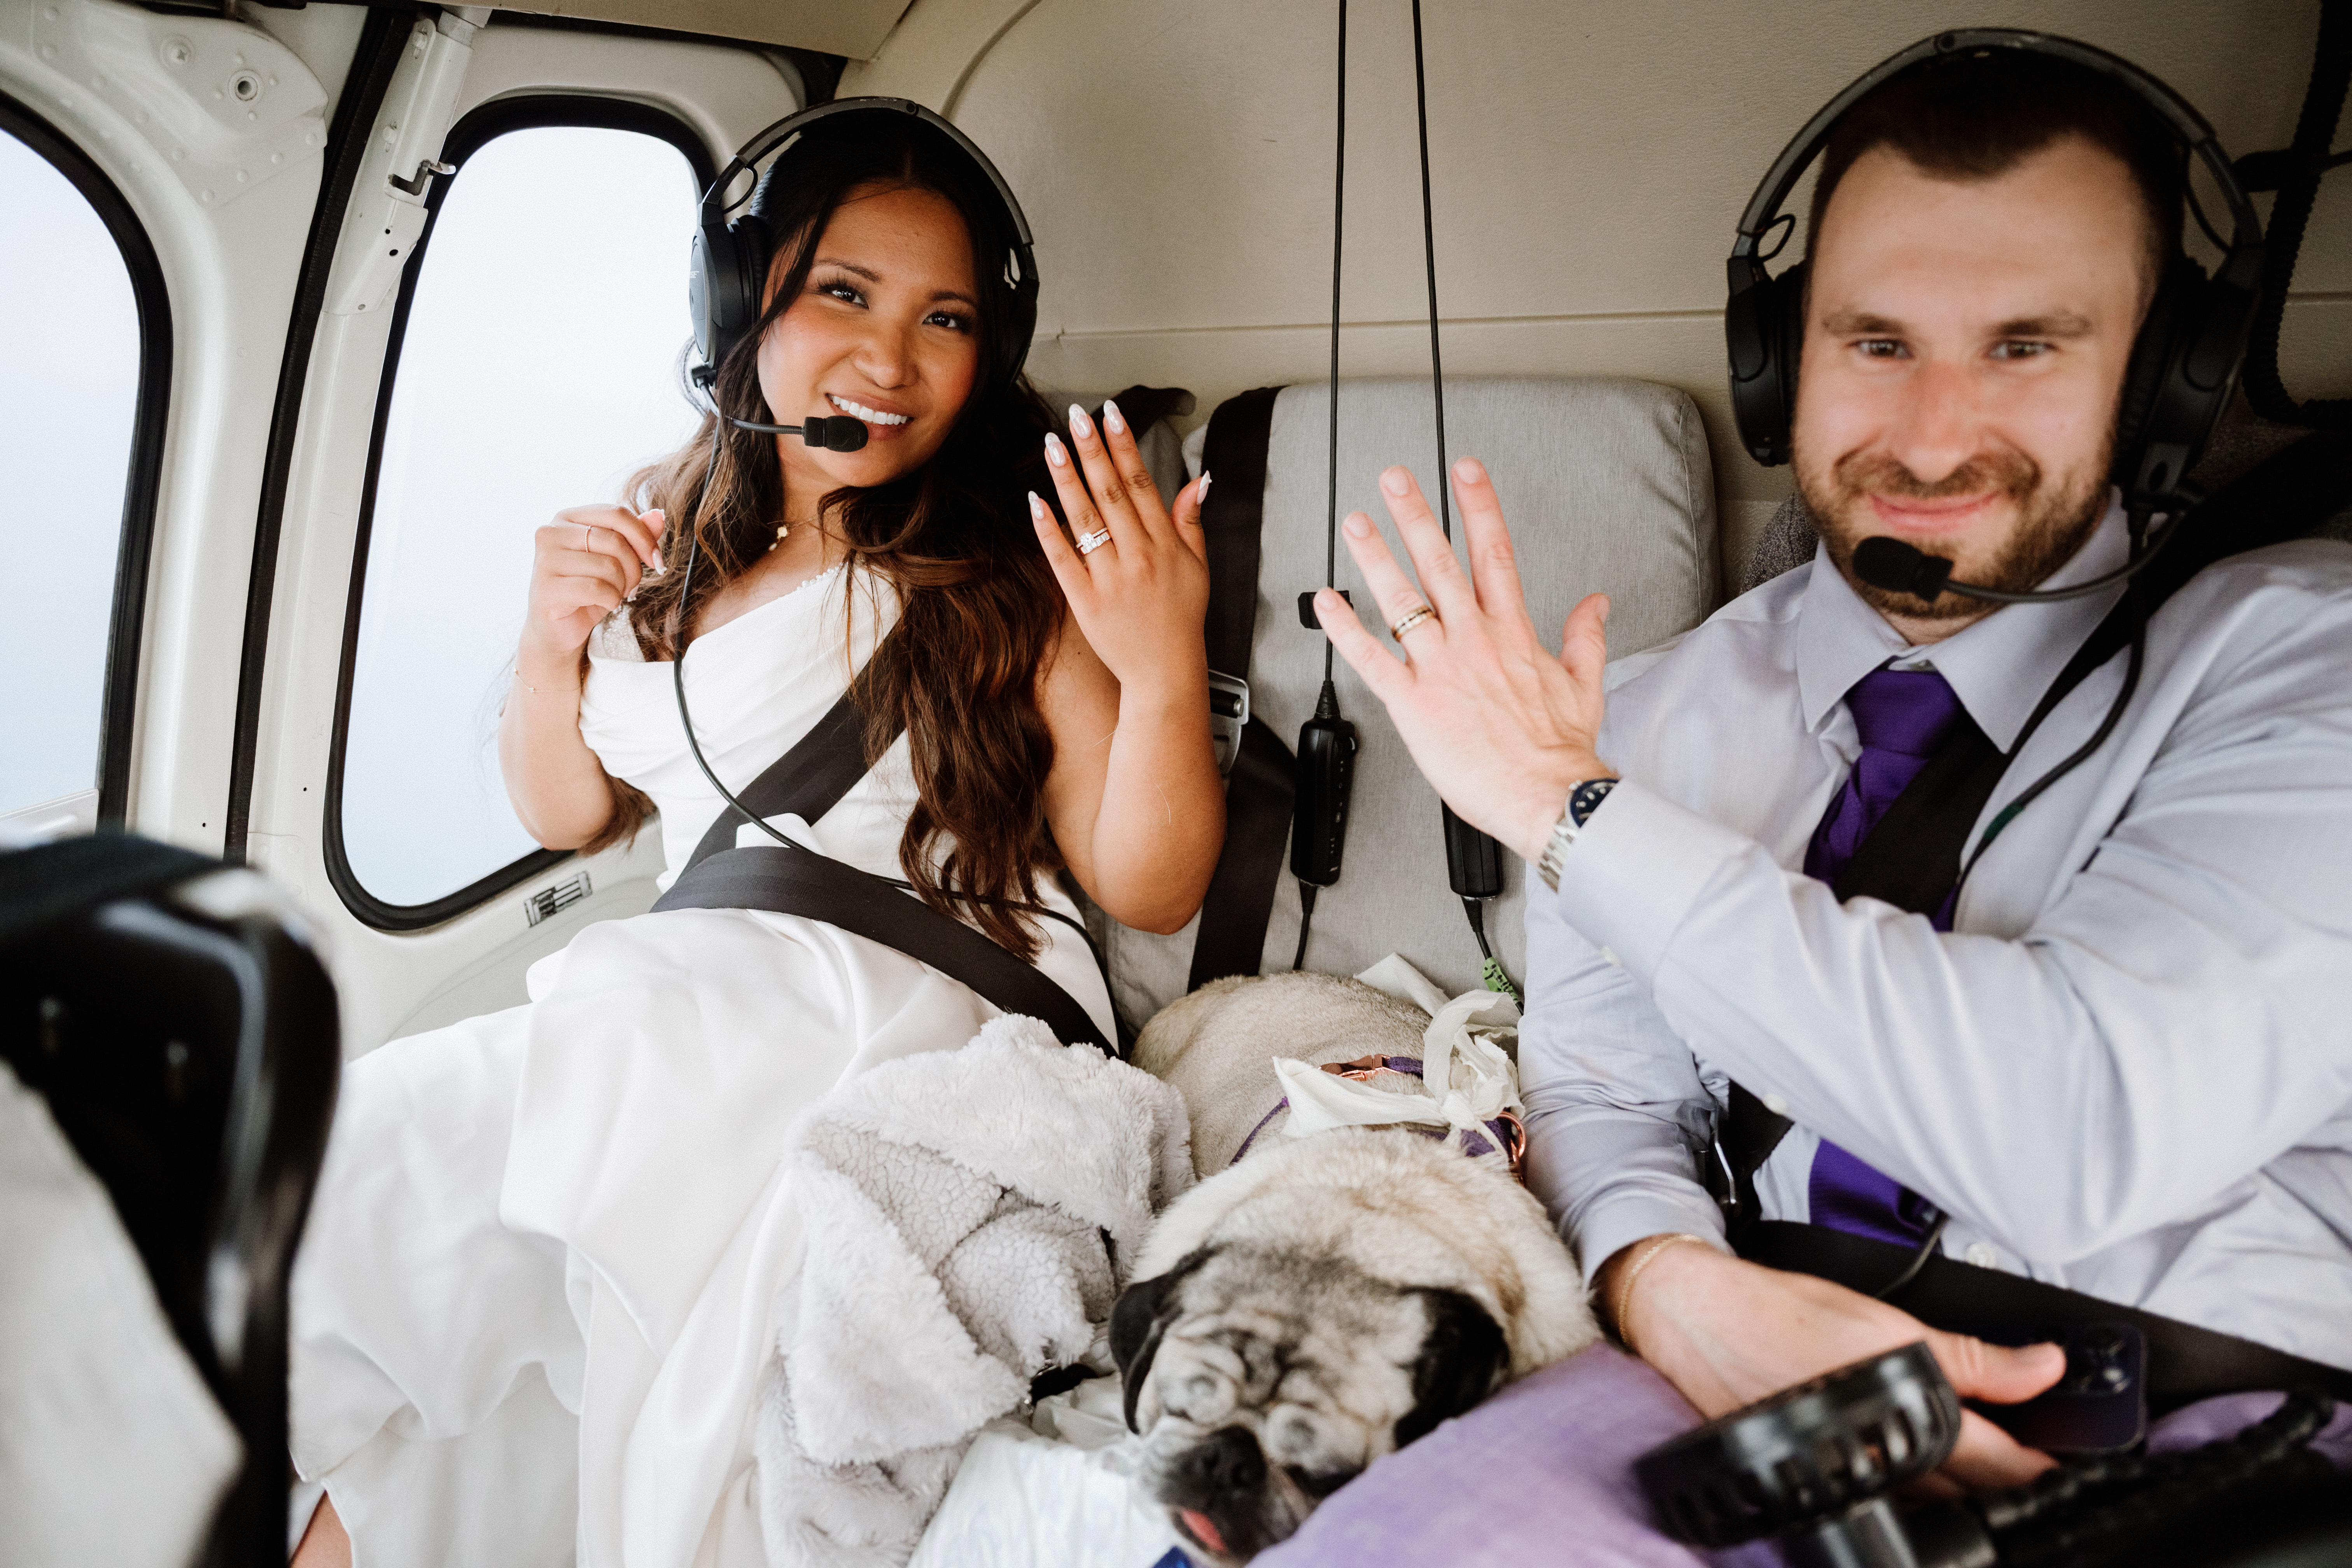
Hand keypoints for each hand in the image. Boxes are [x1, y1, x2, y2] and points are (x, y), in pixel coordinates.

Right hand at [521, 504, 665, 664]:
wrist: (559, 629)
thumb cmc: (587, 591)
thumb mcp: (615, 560)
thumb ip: (634, 536)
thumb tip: (657, 516)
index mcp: (567, 518)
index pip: (616, 514)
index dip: (644, 537)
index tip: (656, 560)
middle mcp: (551, 532)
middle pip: (615, 541)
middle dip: (634, 568)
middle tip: (630, 586)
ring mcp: (545, 560)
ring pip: (608, 566)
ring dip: (621, 587)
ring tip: (612, 594)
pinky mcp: (546, 588)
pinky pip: (596, 588)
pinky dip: (611, 600)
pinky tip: (604, 604)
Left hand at [1030, 400, 1211, 694]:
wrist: (1165, 672)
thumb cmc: (1180, 620)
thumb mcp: (1199, 567)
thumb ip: (1192, 521)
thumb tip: (1199, 481)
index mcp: (1164, 543)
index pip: (1142, 482)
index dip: (1125, 445)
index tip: (1111, 414)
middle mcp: (1139, 555)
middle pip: (1111, 491)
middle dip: (1092, 449)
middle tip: (1075, 416)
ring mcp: (1110, 577)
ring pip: (1085, 517)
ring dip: (1067, 477)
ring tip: (1052, 444)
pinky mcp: (1086, 600)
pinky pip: (1063, 558)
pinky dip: (1049, 529)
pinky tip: (1035, 501)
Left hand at [1311, 459, 1612, 860]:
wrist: (1548, 795)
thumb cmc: (1559, 751)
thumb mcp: (1585, 684)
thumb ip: (1586, 636)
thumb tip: (1596, 604)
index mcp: (1512, 633)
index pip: (1494, 554)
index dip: (1478, 506)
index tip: (1464, 471)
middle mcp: (1474, 642)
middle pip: (1441, 564)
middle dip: (1416, 516)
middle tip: (1394, 480)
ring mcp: (1442, 670)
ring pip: (1403, 602)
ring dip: (1375, 559)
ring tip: (1355, 524)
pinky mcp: (1415, 704)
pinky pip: (1371, 661)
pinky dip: (1345, 630)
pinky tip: (1325, 603)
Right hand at [1614, 1238, 2063, 1494]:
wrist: (1703, 1320)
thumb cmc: (1785, 1314)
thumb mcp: (1892, 1323)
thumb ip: (1976, 1358)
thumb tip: (2045, 1368)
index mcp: (1908, 1420)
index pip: (2005, 1466)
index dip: (2044, 1462)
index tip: (2066, 1452)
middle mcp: (1882, 1461)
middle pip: (1973, 1493)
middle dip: (2008, 1476)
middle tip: (2029, 1450)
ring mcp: (1854, 1475)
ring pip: (1933, 1499)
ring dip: (1963, 1482)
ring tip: (1978, 1451)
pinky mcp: (1827, 1476)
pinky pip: (1891, 1492)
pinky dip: (1915, 1479)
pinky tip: (1915, 1455)